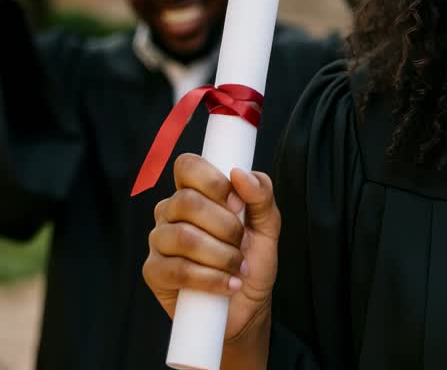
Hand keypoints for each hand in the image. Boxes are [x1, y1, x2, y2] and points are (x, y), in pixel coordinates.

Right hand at [143, 154, 279, 344]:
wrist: (248, 304)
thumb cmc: (253, 259)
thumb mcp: (268, 224)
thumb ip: (261, 193)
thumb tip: (240, 173)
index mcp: (196, 192)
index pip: (187, 166)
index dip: (213, 181)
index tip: (238, 204)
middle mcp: (171, 212)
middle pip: (187, 201)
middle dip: (226, 226)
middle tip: (242, 243)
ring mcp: (159, 241)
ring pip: (182, 237)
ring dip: (221, 255)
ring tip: (237, 266)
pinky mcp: (154, 272)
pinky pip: (176, 269)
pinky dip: (210, 279)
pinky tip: (227, 284)